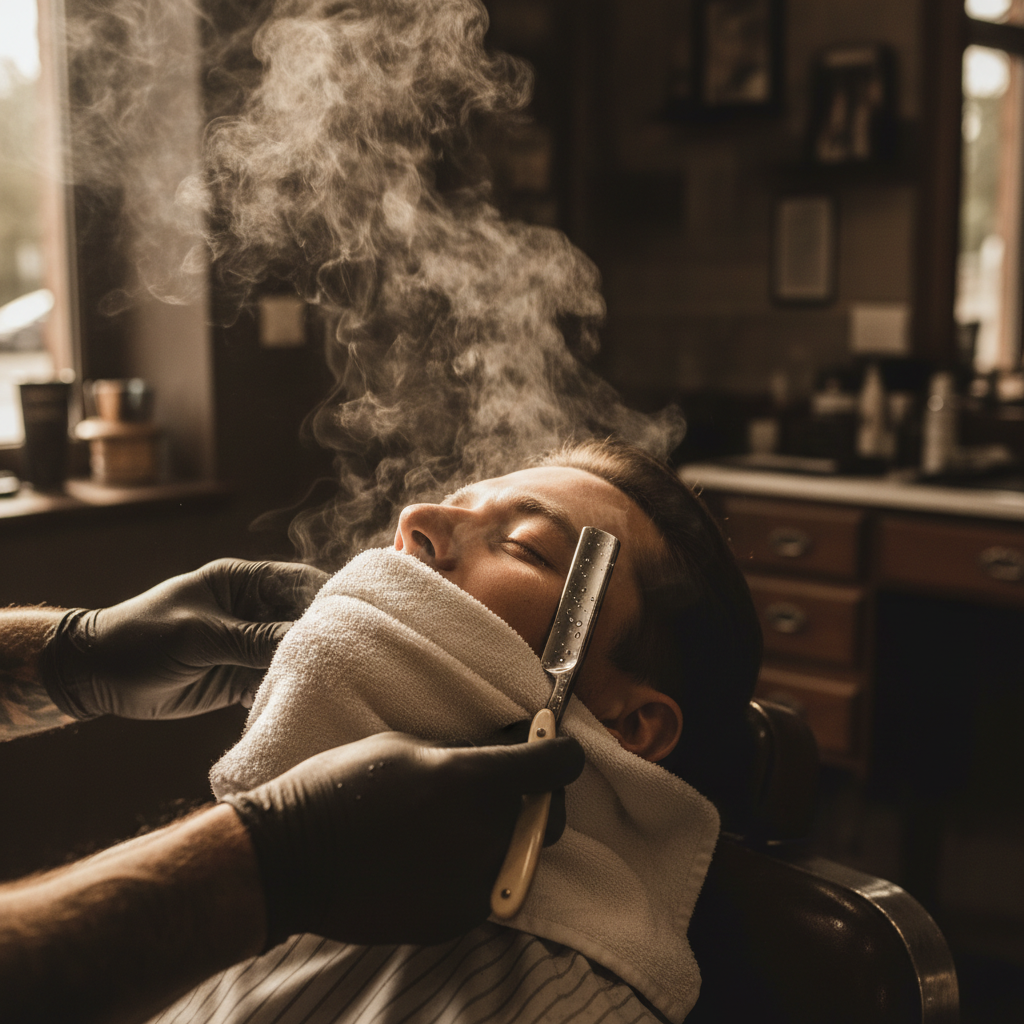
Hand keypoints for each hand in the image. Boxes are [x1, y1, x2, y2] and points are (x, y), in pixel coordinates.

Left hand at [41, 559, 328, 719]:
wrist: (94, 678)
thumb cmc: (141, 637)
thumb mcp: (200, 634)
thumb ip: (253, 639)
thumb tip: (307, 639)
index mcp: (244, 582)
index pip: (298, 582)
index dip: (328, 597)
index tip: (356, 617)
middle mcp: (252, 610)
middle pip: (301, 620)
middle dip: (323, 638)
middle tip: (351, 658)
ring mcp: (246, 644)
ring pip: (290, 653)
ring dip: (307, 667)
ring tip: (334, 683)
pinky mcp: (238, 677)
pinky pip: (273, 681)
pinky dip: (285, 691)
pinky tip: (305, 701)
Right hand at [222, 732, 585, 947]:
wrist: (290, 861)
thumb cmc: (340, 788)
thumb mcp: (404, 747)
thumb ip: (462, 754)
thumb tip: (501, 752)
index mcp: (471, 781)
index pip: (553, 766)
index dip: (559, 753)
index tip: (554, 749)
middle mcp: (483, 834)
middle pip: (545, 816)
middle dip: (536, 798)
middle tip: (507, 786)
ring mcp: (471, 883)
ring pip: (517, 856)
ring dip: (503, 836)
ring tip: (457, 824)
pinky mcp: (455, 919)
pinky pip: (487, 889)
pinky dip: (475, 870)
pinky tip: (433, 856)